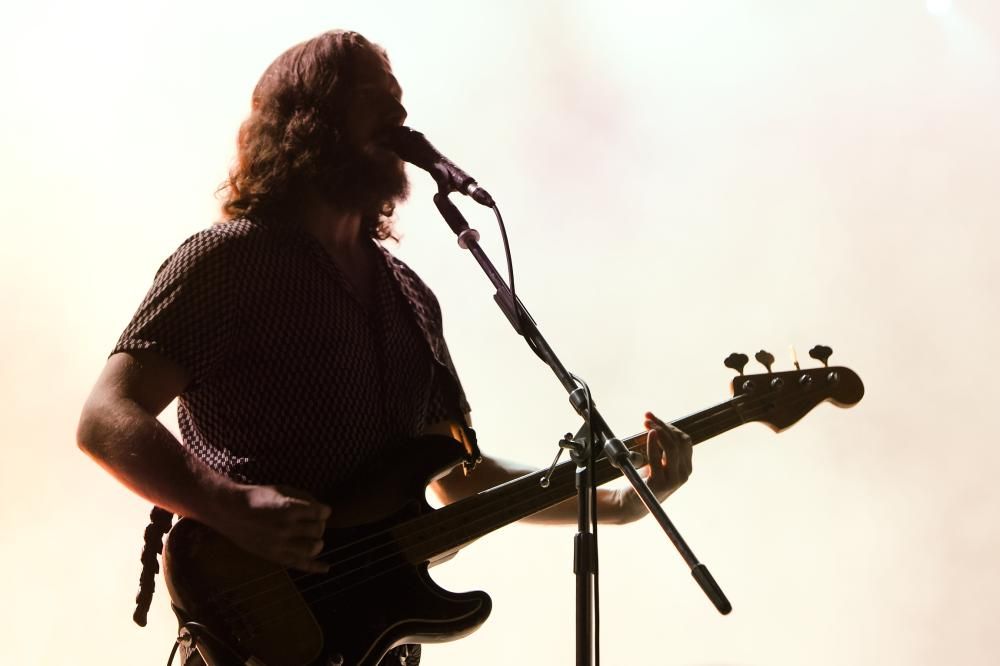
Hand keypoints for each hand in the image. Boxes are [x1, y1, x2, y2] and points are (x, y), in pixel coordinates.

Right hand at [212, 484, 331, 572]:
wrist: (232, 512)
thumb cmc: (258, 498)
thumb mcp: (281, 490)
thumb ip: (303, 498)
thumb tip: (322, 509)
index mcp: (289, 509)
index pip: (320, 513)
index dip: (324, 511)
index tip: (323, 511)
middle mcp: (286, 528)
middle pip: (318, 529)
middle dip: (320, 525)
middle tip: (314, 523)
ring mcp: (280, 544)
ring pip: (312, 548)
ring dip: (318, 542)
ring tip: (314, 538)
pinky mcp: (274, 556)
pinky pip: (299, 564)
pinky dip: (315, 567)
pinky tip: (326, 568)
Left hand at [617, 412, 692, 522]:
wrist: (632, 503)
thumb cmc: (645, 480)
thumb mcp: (659, 462)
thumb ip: (663, 448)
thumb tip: (657, 424)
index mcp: (686, 467)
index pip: (684, 440)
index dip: (670, 426)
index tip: (654, 418)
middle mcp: (684, 474)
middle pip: (678, 441)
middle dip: (663, 425)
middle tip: (647, 417)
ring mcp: (673, 480)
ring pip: (672, 448)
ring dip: (659, 431)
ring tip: (647, 423)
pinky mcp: (658, 484)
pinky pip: (657, 459)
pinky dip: (653, 443)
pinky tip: (650, 434)